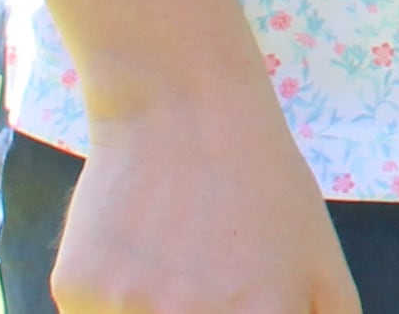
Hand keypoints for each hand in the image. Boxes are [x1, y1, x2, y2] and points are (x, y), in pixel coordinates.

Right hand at [50, 84, 360, 313]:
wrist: (181, 106)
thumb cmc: (264, 187)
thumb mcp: (321, 265)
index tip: (232, 302)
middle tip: (196, 282)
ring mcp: (125, 311)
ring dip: (150, 312)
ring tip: (172, 264)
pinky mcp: (76, 293)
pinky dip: (112, 302)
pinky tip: (136, 248)